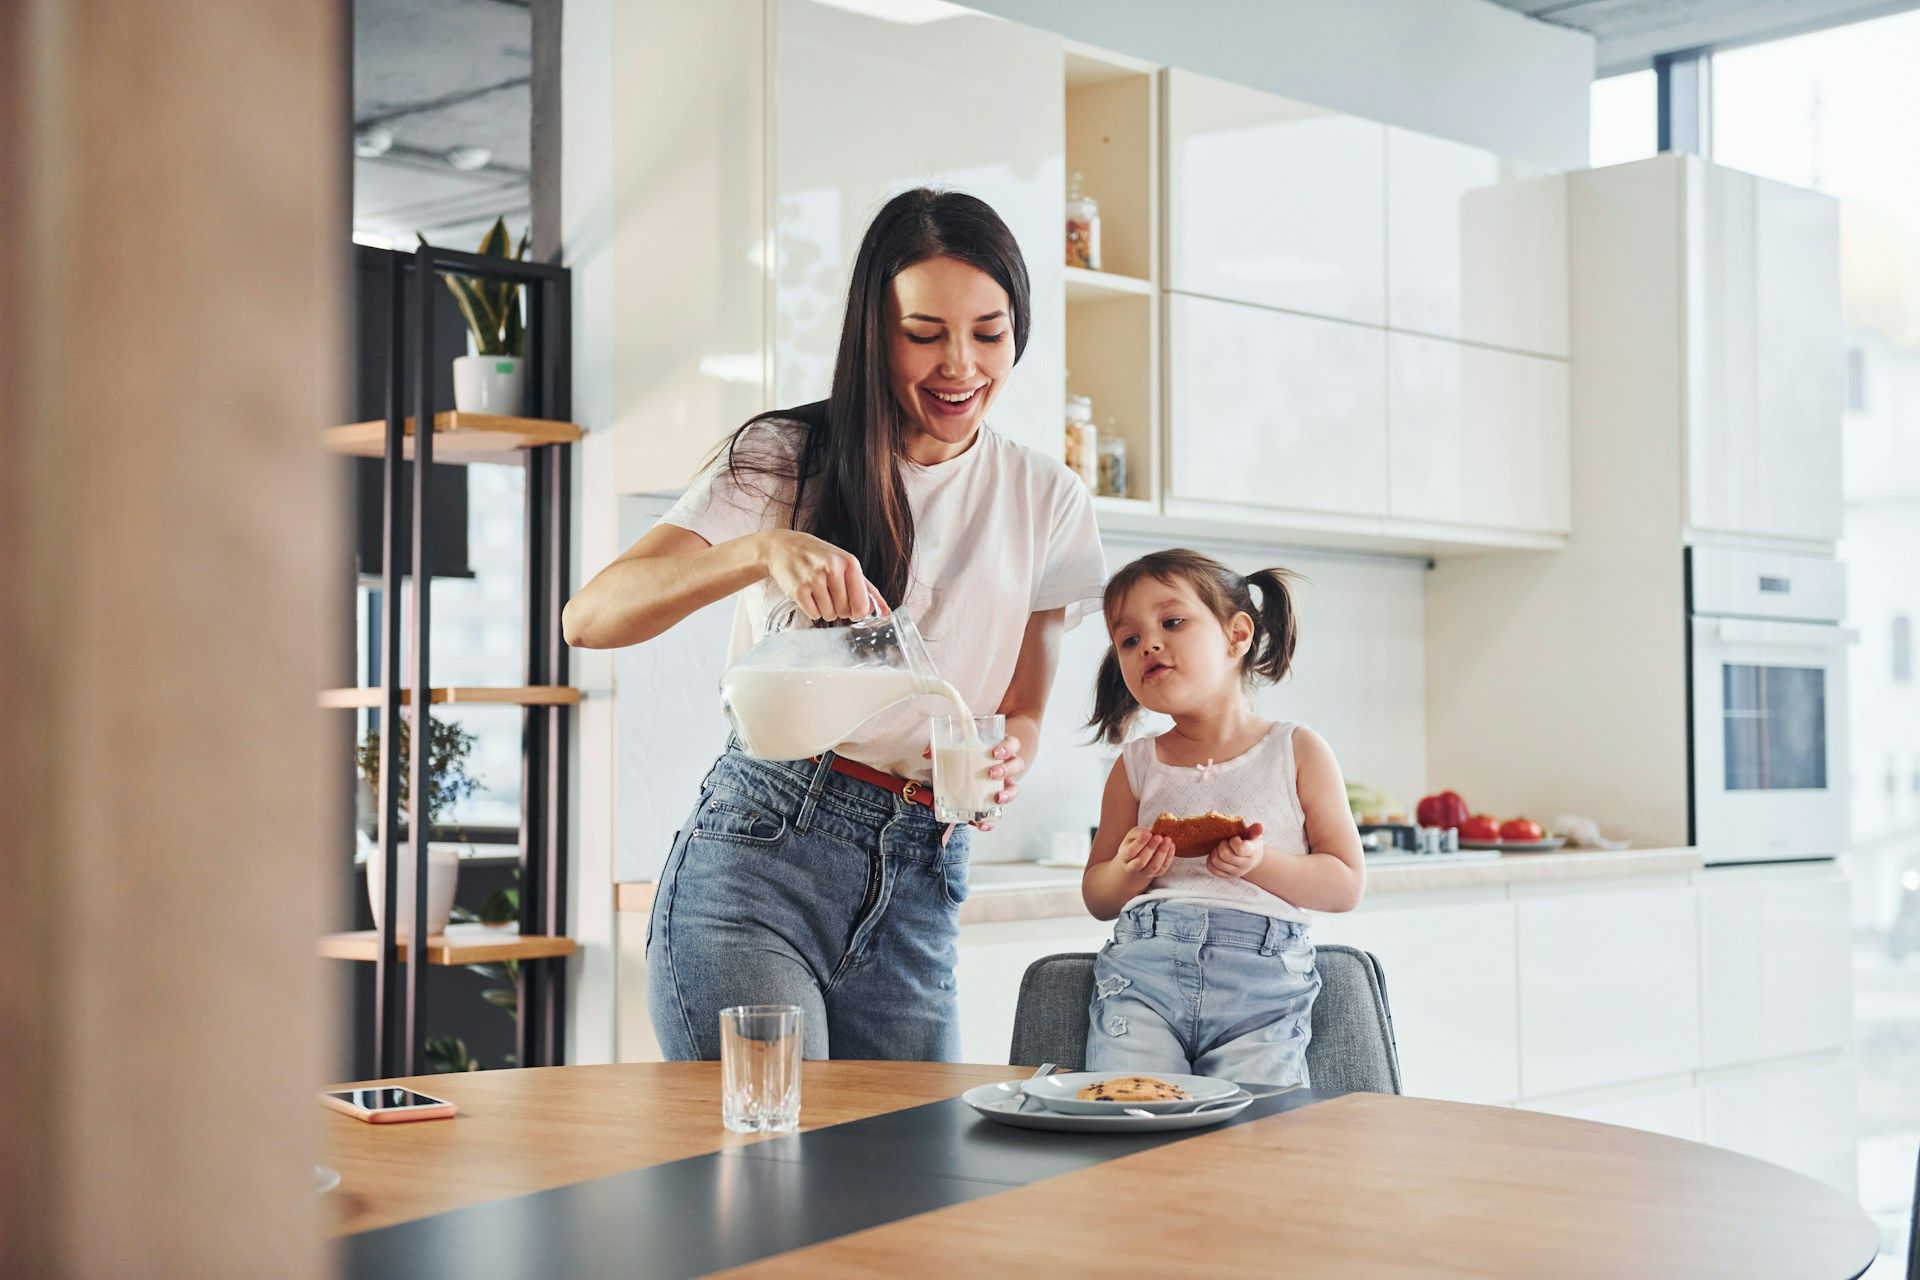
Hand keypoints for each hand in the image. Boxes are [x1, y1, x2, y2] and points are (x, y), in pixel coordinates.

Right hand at [758, 529, 888, 621]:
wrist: (783, 547)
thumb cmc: (819, 556)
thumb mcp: (845, 564)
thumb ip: (867, 588)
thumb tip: (886, 612)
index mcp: (849, 562)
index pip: (862, 604)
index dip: (858, 611)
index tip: (852, 607)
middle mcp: (832, 569)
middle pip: (845, 612)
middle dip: (840, 609)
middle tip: (830, 594)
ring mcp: (813, 579)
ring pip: (829, 615)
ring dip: (825, 610)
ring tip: (818, 593)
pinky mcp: (797, 590)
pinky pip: (813, 615)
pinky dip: (812, 610)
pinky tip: (807, 595)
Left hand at [920, 735, 1026, 830]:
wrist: (971, 771)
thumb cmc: (967, 756)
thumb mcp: (956, 749)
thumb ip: (941, 749)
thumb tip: (926, 754)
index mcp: (1000, 749)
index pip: (1012, 744)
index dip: (1007, 747)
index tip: (995, 752)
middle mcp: (1006, 766)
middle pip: (1017, 765)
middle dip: (1006, 770)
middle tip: (992, 773)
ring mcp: (1003, 785)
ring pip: (1014, 789)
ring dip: (1008, 794)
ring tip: (997, 798)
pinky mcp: (994, 803)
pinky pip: (997, 813)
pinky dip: (990, 821)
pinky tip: (981, 824)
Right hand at [1116, 826, 1176, 878]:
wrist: (1135, 860)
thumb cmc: (1134, 844)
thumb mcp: (1131, 836)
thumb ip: (1138, 833)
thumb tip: (1150, 831)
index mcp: (1124, 856)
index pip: (1130, 851)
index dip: (1139, 843)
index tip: (1148, 833)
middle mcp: (1133, 867)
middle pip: (1141, 861)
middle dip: (1151, 848)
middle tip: (1159, 837)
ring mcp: (1145, 872)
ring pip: (1153, 866)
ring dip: (1162, 853)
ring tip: (1168, 840)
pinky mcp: (1156, 874)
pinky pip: (1163, 868)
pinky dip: (1169, 857)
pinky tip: (1172, 845)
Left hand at [1207, 823, 1265, 879]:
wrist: (1252, 858)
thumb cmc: (1250, 843)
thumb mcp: (1254, 835)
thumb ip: (1255, 830)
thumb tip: (1260, 826)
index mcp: (1252, 852)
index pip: (1240, 849)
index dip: (1234, 841)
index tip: (1235, 838)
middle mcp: (1244, 864)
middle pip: (1224, 854)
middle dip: (1221, 845)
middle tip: (1225, 842)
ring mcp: (1235, 872)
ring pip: (1216, 862)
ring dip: (1214, 852)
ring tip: (1220, 848)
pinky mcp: (1227, 876)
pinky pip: (1212, 869)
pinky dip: (1210, 861)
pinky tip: (1217, 855)